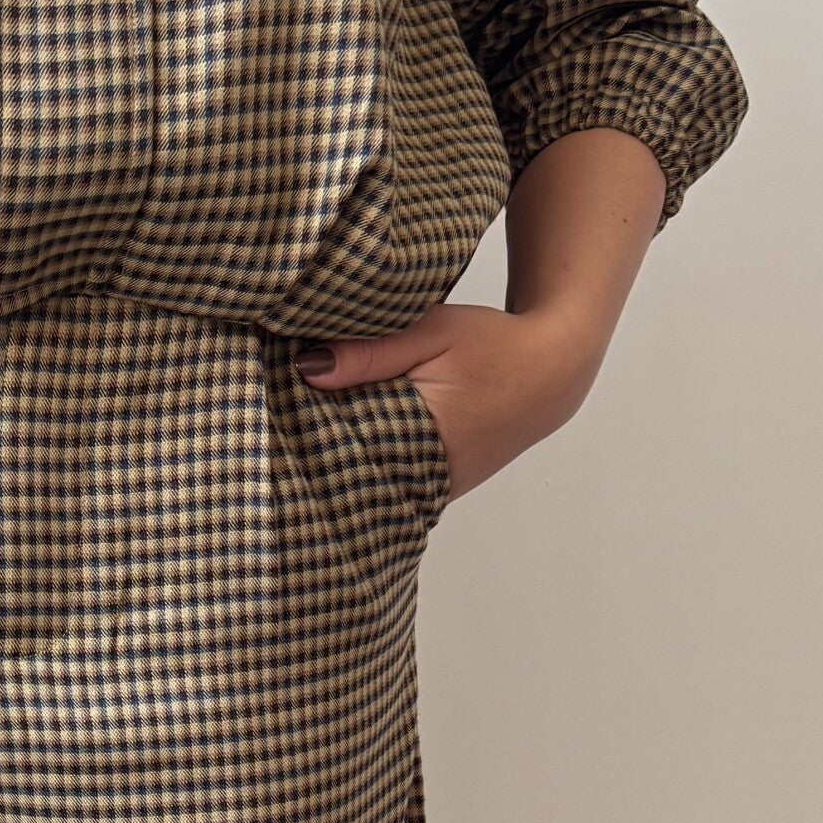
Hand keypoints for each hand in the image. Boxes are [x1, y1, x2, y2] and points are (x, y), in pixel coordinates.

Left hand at [294, 301, 605, 499]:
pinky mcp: (439, 487)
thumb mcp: (432, 332)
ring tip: (298, 435)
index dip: (304, 440)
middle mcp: (428, 478)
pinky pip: (390, 482)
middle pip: (350, 475)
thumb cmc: (494, 346)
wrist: (551, 371)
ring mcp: (435, 489)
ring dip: (340, 460)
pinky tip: (341, 442)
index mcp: (423, 441)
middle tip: (272, 431)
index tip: (271, 422)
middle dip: (314, 454)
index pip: (342, 454)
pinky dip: (367, 463)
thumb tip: (306, 368)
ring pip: (369, 482)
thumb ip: (371, 351)